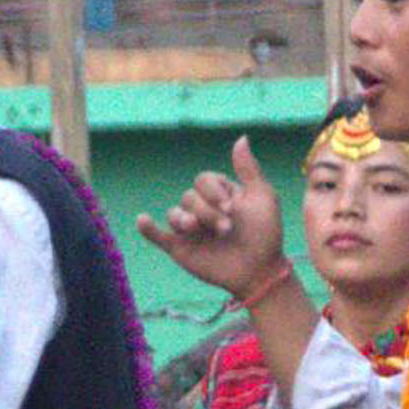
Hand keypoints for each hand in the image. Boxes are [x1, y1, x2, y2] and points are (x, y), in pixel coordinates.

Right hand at [136, 139, 288, 300]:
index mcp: (218, 195)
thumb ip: (248, 169)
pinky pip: (157, 236)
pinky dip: (147, 228)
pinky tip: (143, 220)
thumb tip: (241, 138)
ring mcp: (190, 230)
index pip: (203, 180)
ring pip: (174, 214)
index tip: (232, 207)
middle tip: (227, 229)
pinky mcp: (180, 249)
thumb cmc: (266, 234)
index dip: (213, 191)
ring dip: (185, 220)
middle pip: (189, 197)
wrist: (261, 270)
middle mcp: (202, 210)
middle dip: (207, 211)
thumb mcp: (262, 197)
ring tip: (196, 229)